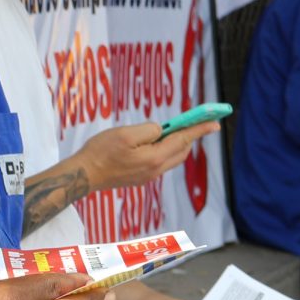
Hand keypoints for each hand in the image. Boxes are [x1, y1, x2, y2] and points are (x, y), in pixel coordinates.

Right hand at [73, 121, 212, 193]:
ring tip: (171, 129)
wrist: (84, 174)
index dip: (199, 129)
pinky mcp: (140, 178)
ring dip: (175, 143)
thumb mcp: (125, 133)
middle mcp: (155, 170)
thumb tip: (161, 131)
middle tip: (194, 121)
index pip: (183, 140)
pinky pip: (160, 162)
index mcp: (154, 158)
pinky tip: (153, 142)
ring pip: (171, 157)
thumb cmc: (101, 152)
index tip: (215, 122)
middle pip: (181, 151)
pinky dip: (163, 150)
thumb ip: (149, 130)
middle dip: (189, 135)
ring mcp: (148, 176)